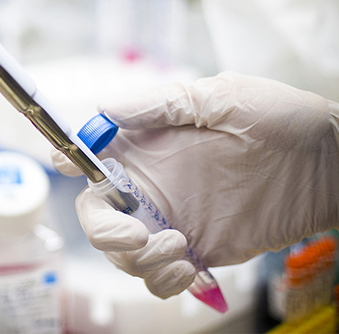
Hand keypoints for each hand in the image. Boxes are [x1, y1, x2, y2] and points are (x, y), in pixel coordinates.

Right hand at [53, 71, 338, 297]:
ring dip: (138, 262)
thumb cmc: (280, 118)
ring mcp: (172, 220)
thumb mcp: (221, 98)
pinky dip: (165, 282)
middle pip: (96, 216)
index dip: (69, 159)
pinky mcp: (198, 251)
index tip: (68, 165)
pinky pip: (161, 278)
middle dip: (105, 231)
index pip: (91, 155)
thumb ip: (162, 104)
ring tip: (180, 248)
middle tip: (137, 235)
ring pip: (123, 255)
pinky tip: (191, 271)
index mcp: (148, 146)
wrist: (330, 164)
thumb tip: (106, 108)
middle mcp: (152, 185)